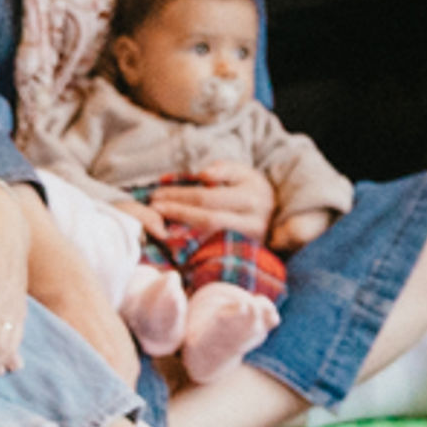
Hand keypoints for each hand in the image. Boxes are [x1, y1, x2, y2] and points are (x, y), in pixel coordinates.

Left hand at [148, 158, 280, 249]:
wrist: (273, 214)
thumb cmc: (250, 188)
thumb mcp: (243, 172)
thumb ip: (223, 169)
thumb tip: (203, 175)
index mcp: (253, 196)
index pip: (208, 198)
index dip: (180, 196)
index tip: (157, 193)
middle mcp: (254, 222)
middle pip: (207, 219)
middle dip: (176, 212)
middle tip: (153, 208)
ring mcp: (249, 242)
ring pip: (209, 238)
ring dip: (180, 231)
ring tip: (158, 222)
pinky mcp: (243, 256)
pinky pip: (212, 252)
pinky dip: (191, 245)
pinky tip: (173, 239)